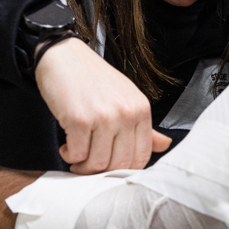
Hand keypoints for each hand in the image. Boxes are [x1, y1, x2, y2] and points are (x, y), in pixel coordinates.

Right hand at [35, 37, 170, 173]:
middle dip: (101, 171)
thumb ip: (145, 126)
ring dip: (82, 165)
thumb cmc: (93, 79)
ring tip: (76, 154)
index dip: (124, 169)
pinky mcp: (79, 119)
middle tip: (88, 164)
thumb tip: (164, 145)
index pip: (142, 156)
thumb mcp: (125, 98)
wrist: (64, 57)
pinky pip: (77, 154)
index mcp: (141, 109)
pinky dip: (69, 155)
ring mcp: (104, 117)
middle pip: (119, 164)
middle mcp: (126, 114)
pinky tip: (66, 145)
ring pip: (97, 163)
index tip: (110, 167)